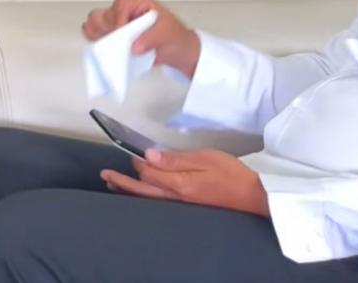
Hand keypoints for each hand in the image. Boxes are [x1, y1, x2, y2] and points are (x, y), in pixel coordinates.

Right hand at [81, 0, 202, 78]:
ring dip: (100, 36)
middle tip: (118, 43)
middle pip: (102, 15)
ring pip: (94, 23)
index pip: (119, 7)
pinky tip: (107, 50)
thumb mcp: (167, 35)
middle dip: (107, 30)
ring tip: (112, 47)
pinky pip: (95, 34)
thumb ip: (151, 39)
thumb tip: (134, 46)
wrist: (177, 50)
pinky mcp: (112, 33)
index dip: (119, 22)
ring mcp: (116, 20)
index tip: (122, 35)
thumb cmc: (175, 37)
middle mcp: (124, 8)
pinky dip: (97, 41)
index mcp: (137, 0)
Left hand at [102, 148, 269, 215]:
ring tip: (113, 185)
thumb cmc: (231, 174)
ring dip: (129, 190)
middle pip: (142, 189)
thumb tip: (148, 156)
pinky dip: (143, 196)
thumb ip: (175, 159)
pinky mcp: (187, 205)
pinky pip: (157, 202)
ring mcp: (180, 203)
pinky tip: (141, 193)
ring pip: (147, 198)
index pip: (148, 172)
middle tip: (105, 175)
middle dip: (122, 182)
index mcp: (178, 183)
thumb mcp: (205, 159)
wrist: (253, 195)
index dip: (137, 161)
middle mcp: (175, 197)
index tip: (132, 152)